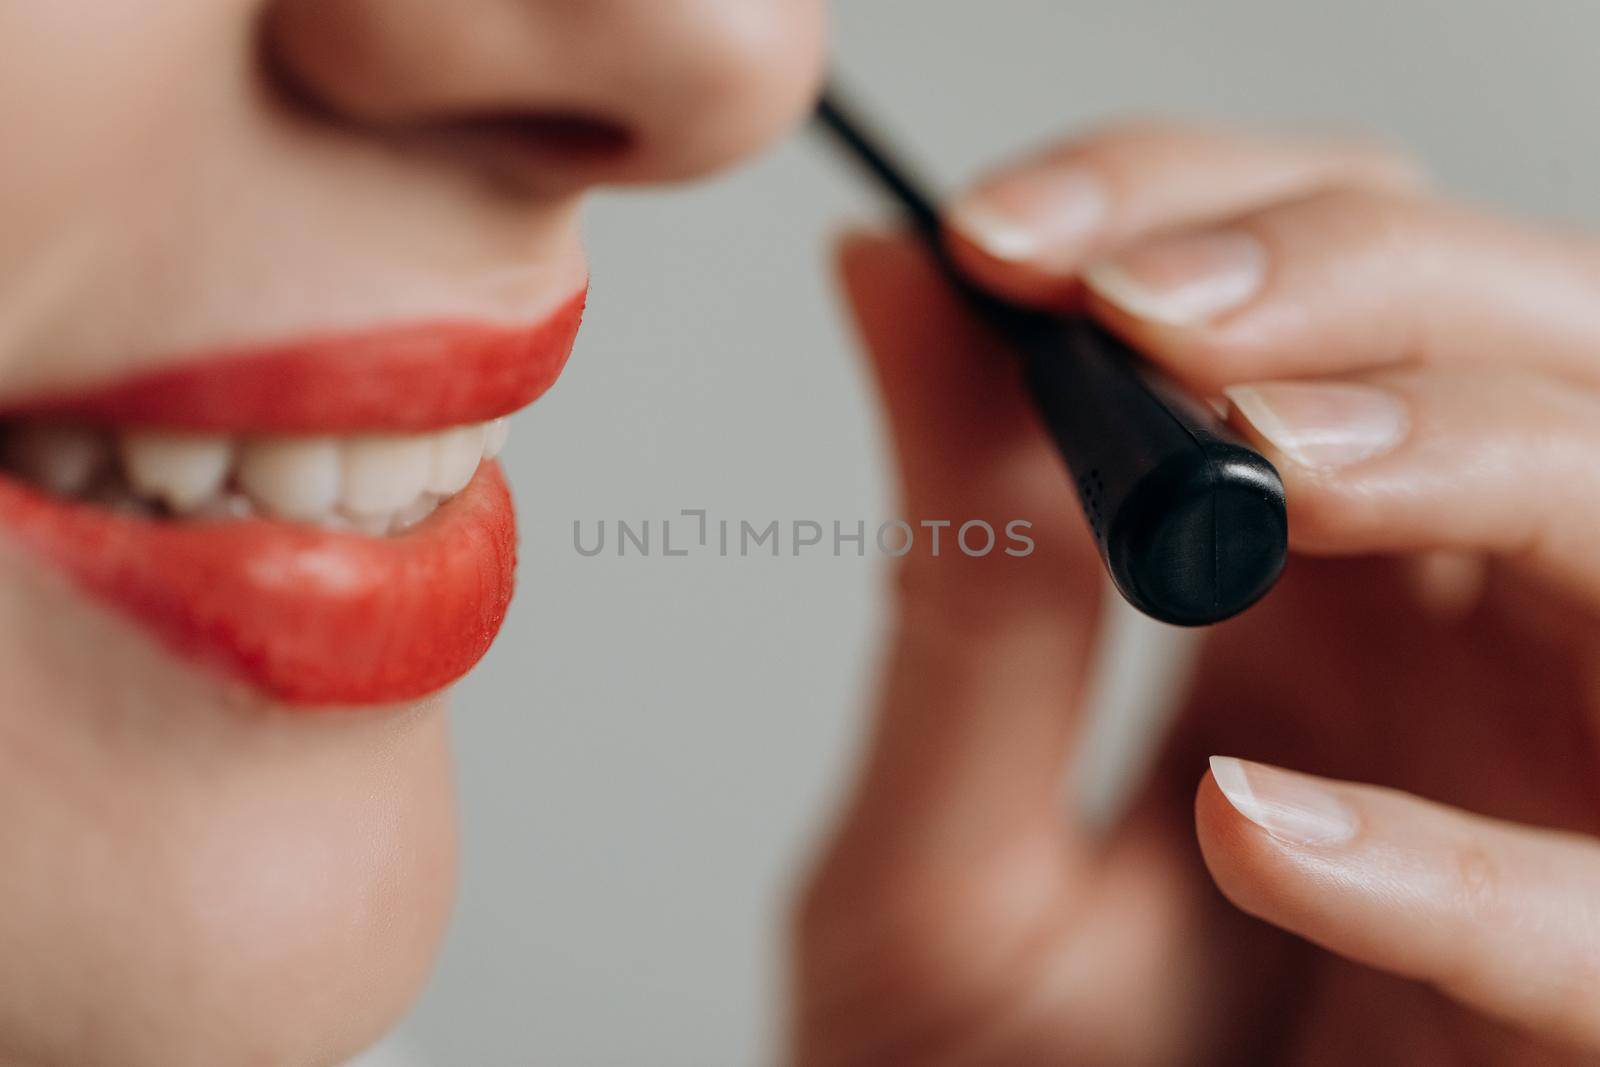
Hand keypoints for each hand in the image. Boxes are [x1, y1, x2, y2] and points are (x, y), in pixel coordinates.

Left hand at [791, 123, 1599, 1064]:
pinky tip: (1262, 834)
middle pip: (1519, 338)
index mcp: (1292, 588)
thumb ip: (953, 579)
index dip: (1183, 209)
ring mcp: (1555, 781)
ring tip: (1245, 468)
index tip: (1002, 234)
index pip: (1310, 296)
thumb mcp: (940, 850)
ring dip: (1468, 455)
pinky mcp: (1588, 985)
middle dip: (1346, 273)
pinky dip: (1479, 879)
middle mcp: (1448, 647)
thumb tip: (892, 271)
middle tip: (1135, 302)